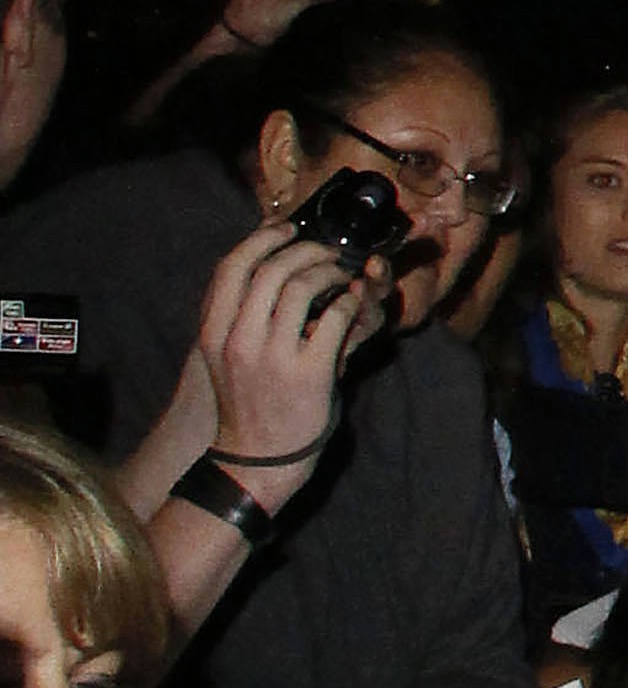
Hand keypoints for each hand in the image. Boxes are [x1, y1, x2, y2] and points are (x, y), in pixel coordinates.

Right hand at [191, 222, 364, 477]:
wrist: (256, 458)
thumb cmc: (247, 404)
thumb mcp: (225, 355)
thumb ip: (238, 315)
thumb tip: (259, 269)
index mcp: (214, 330)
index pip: (231, 267)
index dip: (260, 239)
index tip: (285, 229)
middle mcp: (238, 338)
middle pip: (271, 269)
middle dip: (305, 251)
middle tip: (327, 252)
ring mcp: (273, 356)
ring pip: (301, 287)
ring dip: (329, 272)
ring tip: (342, 275)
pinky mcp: (310, 373)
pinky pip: (334, 320)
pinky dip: (348, 303)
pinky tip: (353, 303)